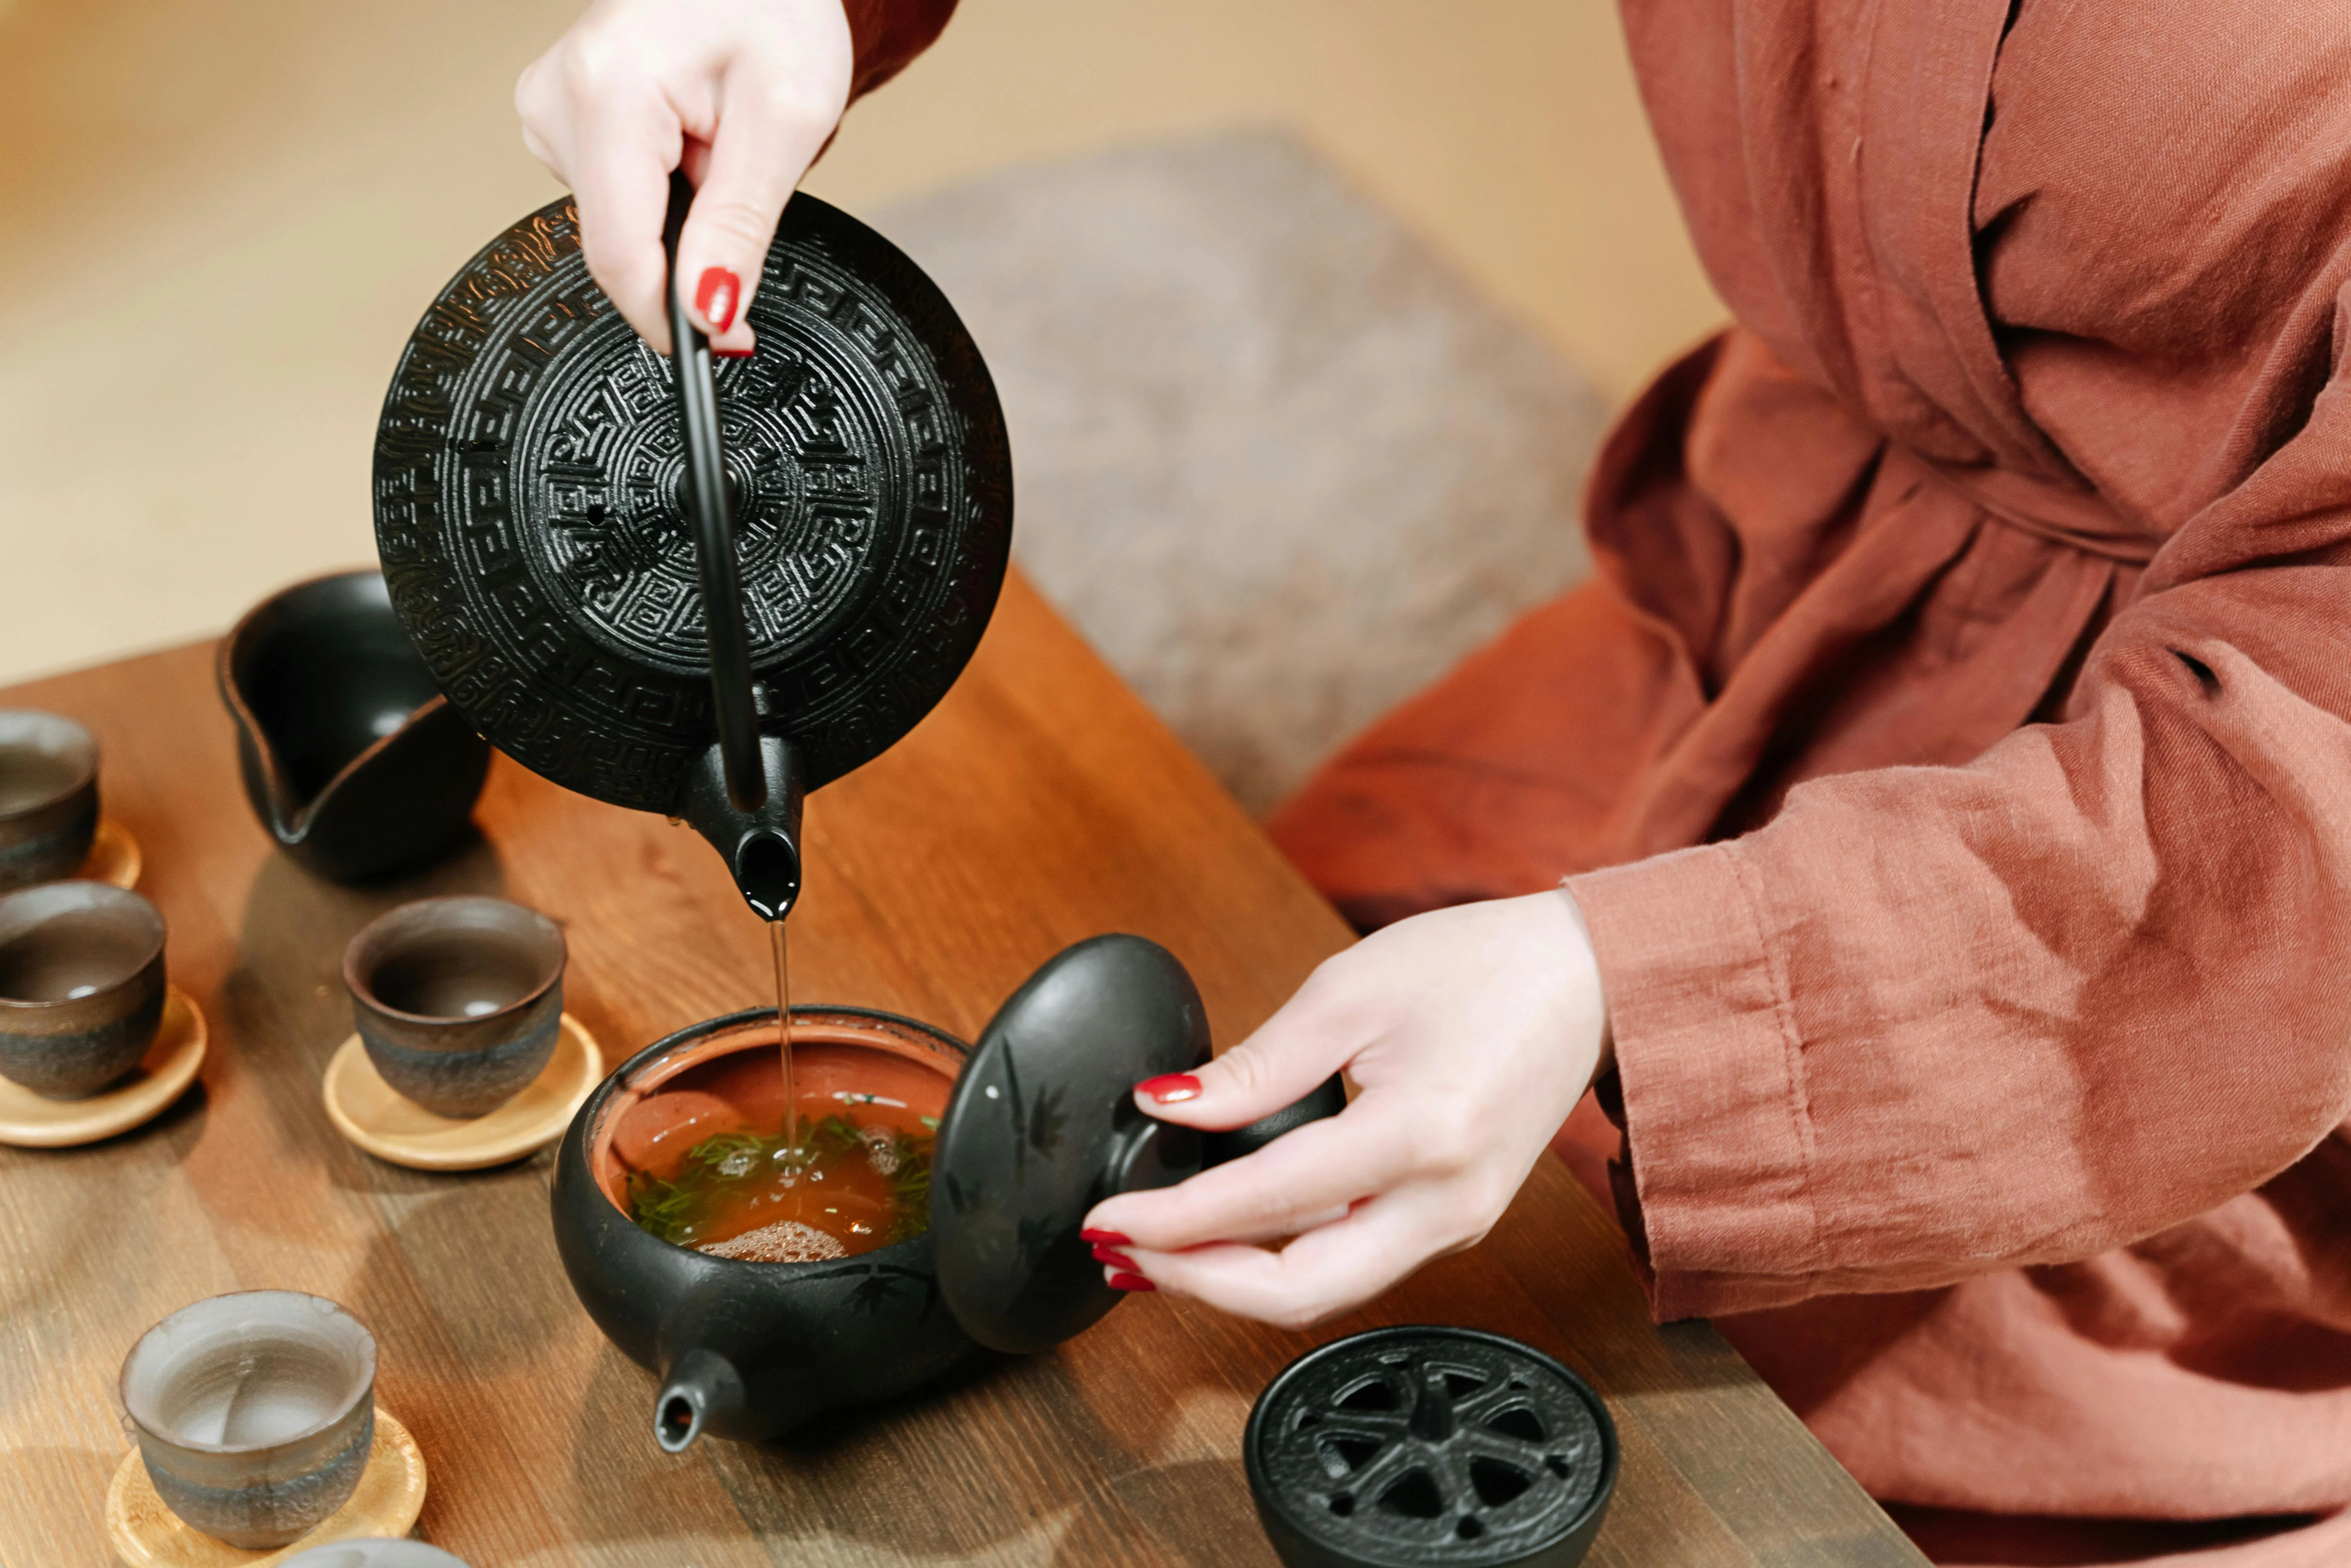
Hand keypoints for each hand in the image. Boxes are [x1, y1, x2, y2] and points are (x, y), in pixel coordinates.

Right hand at [517, 0, 853, 354]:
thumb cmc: (775, 9)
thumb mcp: (784, 122)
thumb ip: (739, 229)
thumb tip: (709, 313)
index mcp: (607, 91)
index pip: (621, 256)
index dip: (673, 318)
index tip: (725, 341)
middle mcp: (558, 97)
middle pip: (617, 244)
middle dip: (687, 254)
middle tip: (745, 193)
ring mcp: (550, 105)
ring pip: (617, 223)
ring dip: (678, 215)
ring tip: (720, 145)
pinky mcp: (561, 114)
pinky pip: (613, 193)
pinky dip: (661, 189)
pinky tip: (691, 139)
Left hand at [1081, 890, 1610, 1329]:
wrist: (1587, 980)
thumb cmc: (1484, 967)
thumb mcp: (1350, 991)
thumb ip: (1256, 1066)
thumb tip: (1168, 1106)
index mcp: (1420, 1134)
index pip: (1268, 1200)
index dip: (1174, 1217)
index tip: (1107, 1213)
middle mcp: (1446, 1202)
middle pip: (1299, 1291)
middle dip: (1196, 1280)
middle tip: (1121, 1251)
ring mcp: (1456, 1222)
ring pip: (1325, 1291)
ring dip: (1231, 1282)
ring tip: (1155, 1251)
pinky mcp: (1454, 1220)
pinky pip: (1354, 1263)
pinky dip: (1281, 1263)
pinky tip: (1228, 1240)